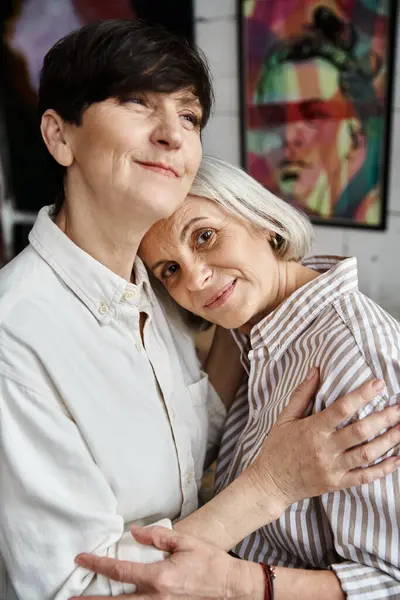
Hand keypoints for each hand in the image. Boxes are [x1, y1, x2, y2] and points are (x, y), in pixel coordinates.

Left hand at [73, 525, 263, 599]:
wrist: (231, 586)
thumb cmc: (210, 561)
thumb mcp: (185, 541)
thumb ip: (158, 536)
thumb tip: (134, 532)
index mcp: (159, 577)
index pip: (121, 570)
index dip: (98, 564)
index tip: (82, 558)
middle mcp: (157, 597)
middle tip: (72, 598)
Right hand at [248, 368, 399, 511]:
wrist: (270, 484)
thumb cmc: (277, 448)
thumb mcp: (284, 418)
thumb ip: (302, 394)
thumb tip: (315, 370)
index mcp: (312, 429)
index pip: (341, 409)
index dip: (362, 395)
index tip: (379, 384)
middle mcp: (324, 449)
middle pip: (361, 431)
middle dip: (385, 418)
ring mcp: (332, 468)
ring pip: (367, 453)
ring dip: (389, 441)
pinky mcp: (337, 483)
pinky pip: (364, 477)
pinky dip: (383, 469)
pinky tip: (397, 459)